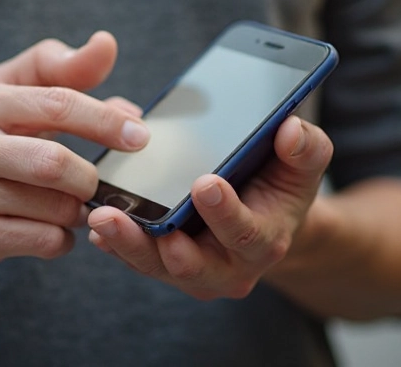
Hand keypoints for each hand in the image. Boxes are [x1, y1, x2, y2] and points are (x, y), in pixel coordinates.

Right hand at [0, 32, 149, 284]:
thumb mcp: (10, 96)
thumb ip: (61, 70)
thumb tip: (106, 45)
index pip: (59, 101)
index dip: (106, 119)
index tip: (140, 136)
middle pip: (57, 162)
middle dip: (89, 177)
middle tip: (93, 183)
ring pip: (57, 207)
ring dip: (76, 211)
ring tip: (63, 206)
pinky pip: (45, 240)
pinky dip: (60, 239)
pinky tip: (45, 230)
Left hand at [86, 116, 332, 299]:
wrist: (268, 217)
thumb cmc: (282, 183)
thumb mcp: (303, 163)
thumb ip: (304, 147)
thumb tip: (290, 129)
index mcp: (265, 240)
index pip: (244, 233)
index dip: (224, 212)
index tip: (204, 183)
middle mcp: (230, 267)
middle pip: (190, 263)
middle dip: (155, 242)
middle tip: (121, 215)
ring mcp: (195, 271)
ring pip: (156, 266)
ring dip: (126, 244)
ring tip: (100, 218)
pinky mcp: (167, 266)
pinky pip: (139, 259)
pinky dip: (117, 244)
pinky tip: (96, 226)